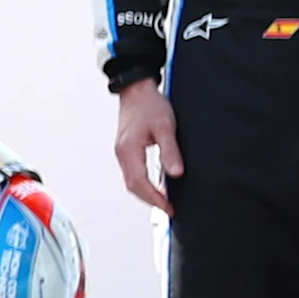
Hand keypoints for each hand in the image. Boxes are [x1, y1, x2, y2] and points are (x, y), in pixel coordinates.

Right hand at [113, 78, 181, 210]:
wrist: (137, 89)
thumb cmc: (149, 104)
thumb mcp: (165, 126)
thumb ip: (170, 151)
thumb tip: (175, 174)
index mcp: (129, 149)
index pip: (139, 182)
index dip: (154, 198)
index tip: (168, 207)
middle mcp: (122, 153)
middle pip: (132, 186)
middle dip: (150, 200)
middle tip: (168, 208)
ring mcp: (122, 152)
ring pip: (131, 181)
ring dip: (146, 193)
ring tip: (163, 200)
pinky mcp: (126, 149)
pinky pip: (132, 172)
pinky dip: (143, 183)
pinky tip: (155, 185)